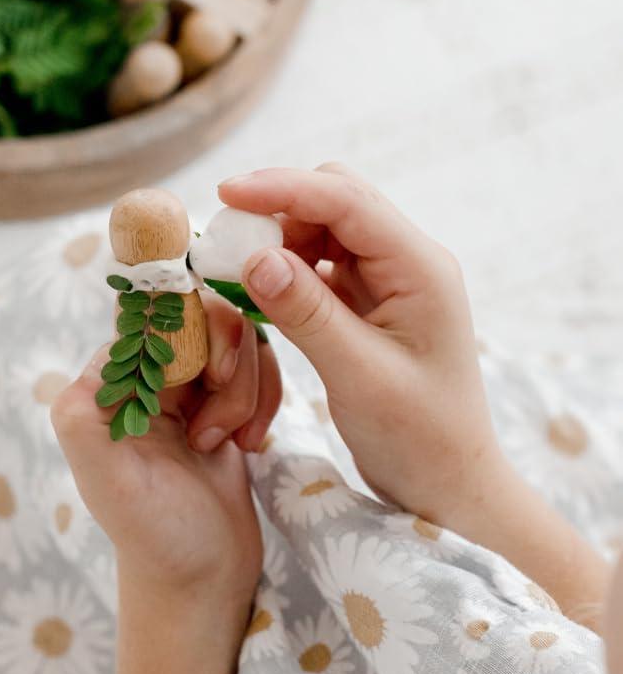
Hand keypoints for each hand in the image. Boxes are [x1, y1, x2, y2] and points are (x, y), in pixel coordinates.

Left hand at [51, 295, 281, 673]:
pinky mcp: (223, 397)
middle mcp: (146, 373)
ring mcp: (188, 383)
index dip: (193, 331)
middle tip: (214, 430)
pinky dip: (264, 397)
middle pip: (203, 317)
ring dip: (246, 390)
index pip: (153, 313)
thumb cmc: (153, 533)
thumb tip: (99, 358)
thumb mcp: (106, 478)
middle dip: (227, 370)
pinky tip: (248, 442)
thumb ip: (85, 416)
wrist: (205, 577)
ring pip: (236, 338)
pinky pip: (256, 363)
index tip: (213, 379)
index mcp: (108, 381)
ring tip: (227, 443)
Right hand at [220, 163, 496, 522]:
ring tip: (238, 271)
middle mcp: (407, 260)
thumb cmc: (419, 438)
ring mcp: (388, 278)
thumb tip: (254, 257)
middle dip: (279, 209)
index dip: (283, 189)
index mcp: (420, 268)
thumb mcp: (359, 376)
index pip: (347, 201)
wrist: (446, 484)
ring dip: (279, 238)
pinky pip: (319, 261)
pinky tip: (261, 289)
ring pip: (323, 227)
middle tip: (228, 241)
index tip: (226, 193)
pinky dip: (286, 265)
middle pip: (335, 199)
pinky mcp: (369, 298)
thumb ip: (307, 313)